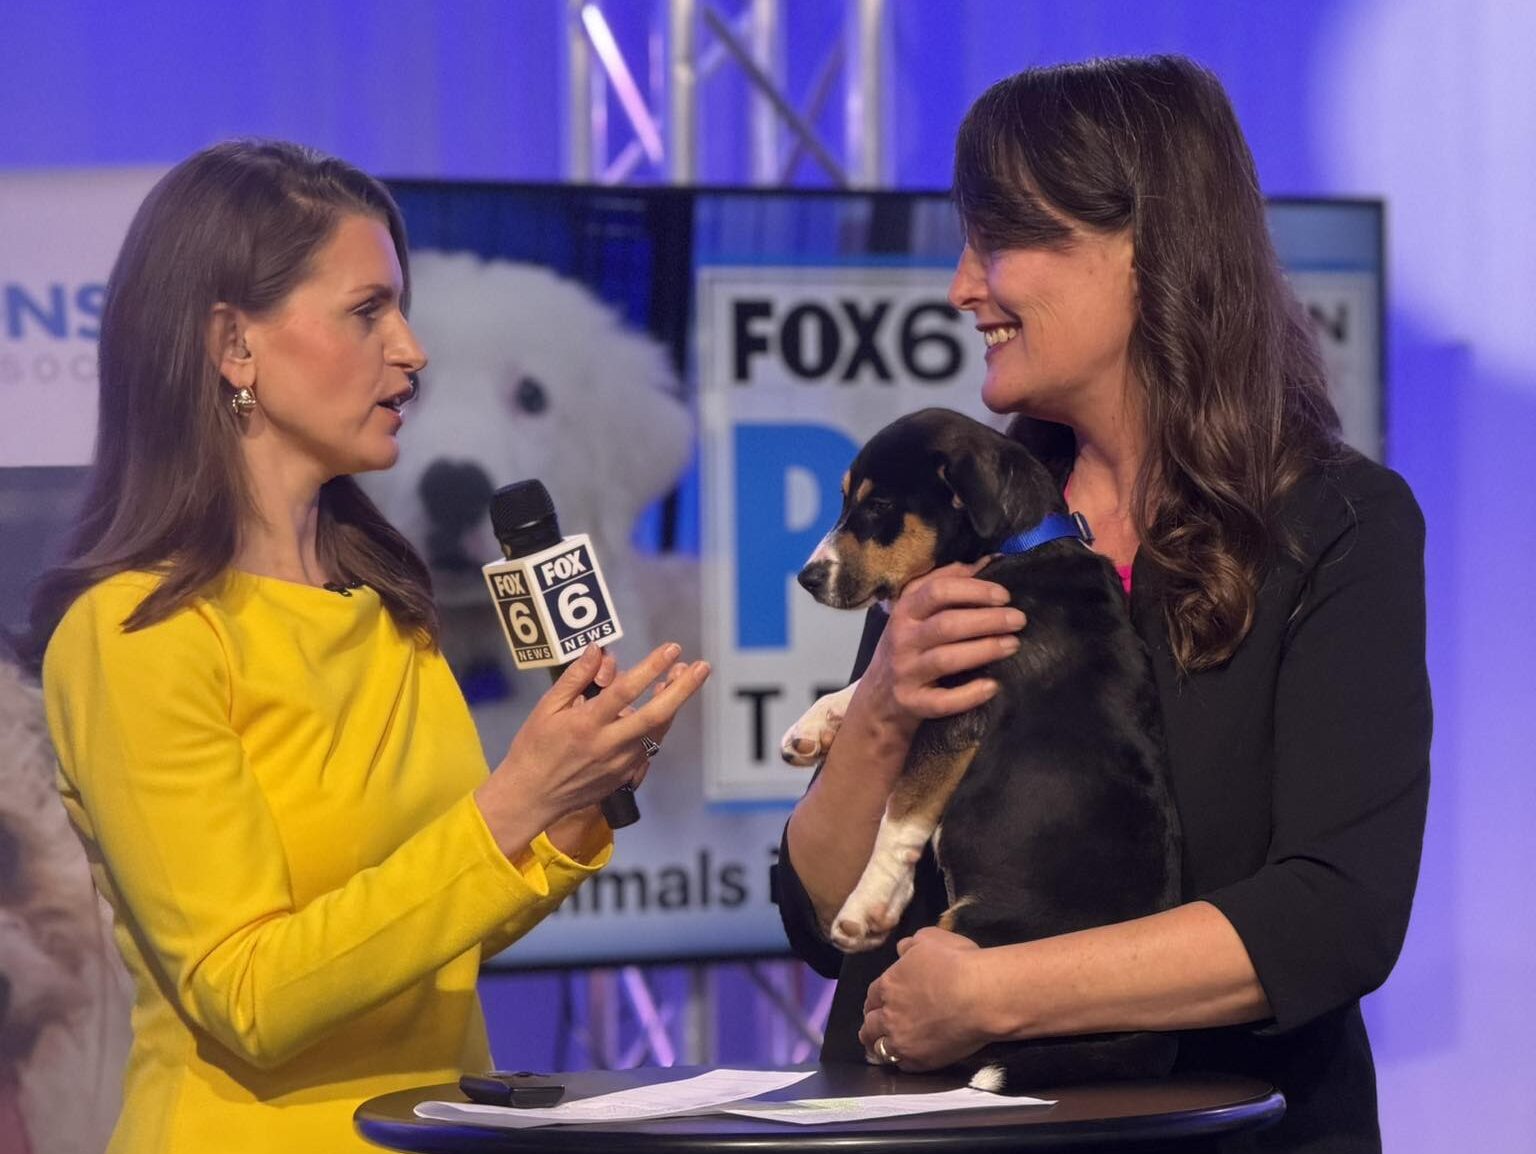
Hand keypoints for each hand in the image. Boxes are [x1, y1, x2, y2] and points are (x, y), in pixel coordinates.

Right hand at [476, 643, 710, 853]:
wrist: (532, 797)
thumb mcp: (547, 707)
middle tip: (702, 666)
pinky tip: (663, 706)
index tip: (672, 648)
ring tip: (682, 676)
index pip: (626, 691)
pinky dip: (659, 724)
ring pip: (658, 731)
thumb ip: (575, 678)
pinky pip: (649, 746)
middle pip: (656, 714)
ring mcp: (620, 764)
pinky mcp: (624, 776)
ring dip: (674, 703)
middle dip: (683, 688)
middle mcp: (608, 745)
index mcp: (586, 724)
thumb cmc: (534, 748)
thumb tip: (598, 649)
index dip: (651, 667)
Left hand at [858, 927, 991, 1070]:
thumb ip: (911, 945)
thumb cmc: (958, 963)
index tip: (879, 1004)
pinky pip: (902, 1065)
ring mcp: (902, 1040)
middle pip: (870, 1024)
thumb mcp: (931, 939)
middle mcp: (889, 1015)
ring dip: (879, 1045)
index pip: (872, 996)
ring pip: (879, 1048)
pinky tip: (906, 1058)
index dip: (876, 1000)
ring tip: (883, 1047)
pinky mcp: (919, 1060)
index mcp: (889, 985)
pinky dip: (902, 1061)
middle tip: (876, 1027)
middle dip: (872, 1024)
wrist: (982, 996)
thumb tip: (902, 949)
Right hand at [859, 560, 1024, 732]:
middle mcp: (901, 639)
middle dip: (987, 620)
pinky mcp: (912, 703)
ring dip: (984, 650)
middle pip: (946, 624)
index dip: (973, 590)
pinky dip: (969, 694)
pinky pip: (943, 701)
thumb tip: (985, 562)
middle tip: (1019, 619)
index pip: (937, 591)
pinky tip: (993, 687)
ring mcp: (905, 673)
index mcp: (904, 611)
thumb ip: (944, 584)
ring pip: (947, 659)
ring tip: (1013, 645)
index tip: (1004, 595)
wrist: (878, 699)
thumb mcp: (915, 613)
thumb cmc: (907, 647)